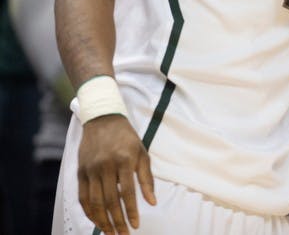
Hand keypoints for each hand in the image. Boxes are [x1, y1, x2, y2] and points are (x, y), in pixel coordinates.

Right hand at [78, 115, 155, 233]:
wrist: (103, 120)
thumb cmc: (127, 138)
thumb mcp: (142, 153)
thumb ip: (147, 179)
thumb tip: (152, 202)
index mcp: (124, 161)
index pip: (128, 193)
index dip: (131, 212)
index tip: (135, 225)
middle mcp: (106, 166)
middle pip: (110, 201)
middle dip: (117, 221)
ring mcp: (91, 170)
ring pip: (94, 202)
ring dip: (102, 221)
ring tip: (110, 233)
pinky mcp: (80, 172)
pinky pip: (82, 197)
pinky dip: (89, 212)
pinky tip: (96, 221)